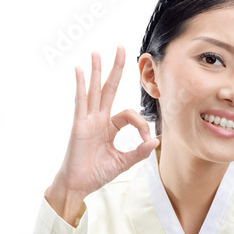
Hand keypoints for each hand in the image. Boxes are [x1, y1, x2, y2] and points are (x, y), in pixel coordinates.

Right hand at [54, 45, 158, 196]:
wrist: (78, 185)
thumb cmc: (96, 173)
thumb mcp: (122, 162)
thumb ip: (138, 152)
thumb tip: (155, 141)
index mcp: (109, 127)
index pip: (130, 114)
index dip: (142, 123)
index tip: (146, 139)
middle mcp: (98, 119)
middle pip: (109, 88)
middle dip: (116, 68)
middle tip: (121, 47)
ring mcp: (87, 120)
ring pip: (94, 90)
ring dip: (97, 71)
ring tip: (98, 52)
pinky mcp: (79, 125)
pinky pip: (80, 102)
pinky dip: (81, 86)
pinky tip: (81, 71)